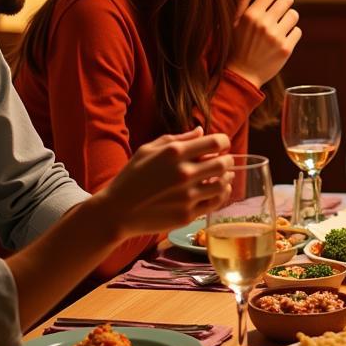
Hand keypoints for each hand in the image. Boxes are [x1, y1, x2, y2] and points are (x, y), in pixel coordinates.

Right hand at [96, 128, 232, 236]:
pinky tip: (219, 190)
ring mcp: (187, 196)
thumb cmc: (131, 177)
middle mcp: (184, 173)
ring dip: (227, 178)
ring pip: (222, 184)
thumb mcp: (147, 150)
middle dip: (228, 160)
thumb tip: (200, 131)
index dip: (223, 141)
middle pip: (223, 163)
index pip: (215, 142)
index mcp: (174, 153)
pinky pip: (215, 203)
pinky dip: (222, 195)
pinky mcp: (188, 214)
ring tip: (225, 176)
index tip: (222, 144)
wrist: (117, 212)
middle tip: (225, 161)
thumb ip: (176, 139)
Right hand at [227, 0, 300, 87]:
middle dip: (286, 2)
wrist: (241, 75)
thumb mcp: (234, 22)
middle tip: (282, 7)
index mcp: (251, 15)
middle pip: (287, 0)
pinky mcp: (286, 49)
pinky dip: (292, 33)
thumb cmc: (236, 46)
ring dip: (289, 18)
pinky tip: (282, 38)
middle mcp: (264, 24)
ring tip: (281, 25)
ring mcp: (276, 37)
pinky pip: (297, 31)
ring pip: (294, 15)